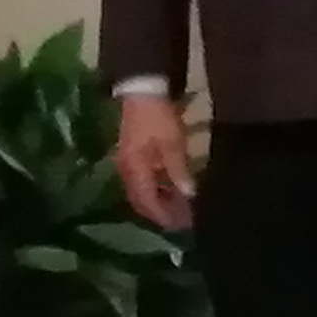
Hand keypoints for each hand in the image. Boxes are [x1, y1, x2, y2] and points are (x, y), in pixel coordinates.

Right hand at [117, 92, 197, 231]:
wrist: (143, 91)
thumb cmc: (158, 118)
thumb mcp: (172, 145)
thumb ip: (179, 172)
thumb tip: (189, 195)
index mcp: (134, 170)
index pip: (147, 202)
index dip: (164, 216)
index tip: (182, 226)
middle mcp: (126, 171)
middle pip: (141, 201)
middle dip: (161, 213)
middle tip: (184, 220)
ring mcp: (127, 163)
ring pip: (142, 192)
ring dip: (160, 201)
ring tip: (181, 207)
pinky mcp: (132, 156)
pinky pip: (143, 181)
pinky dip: (157, 189)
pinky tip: (173, 188)